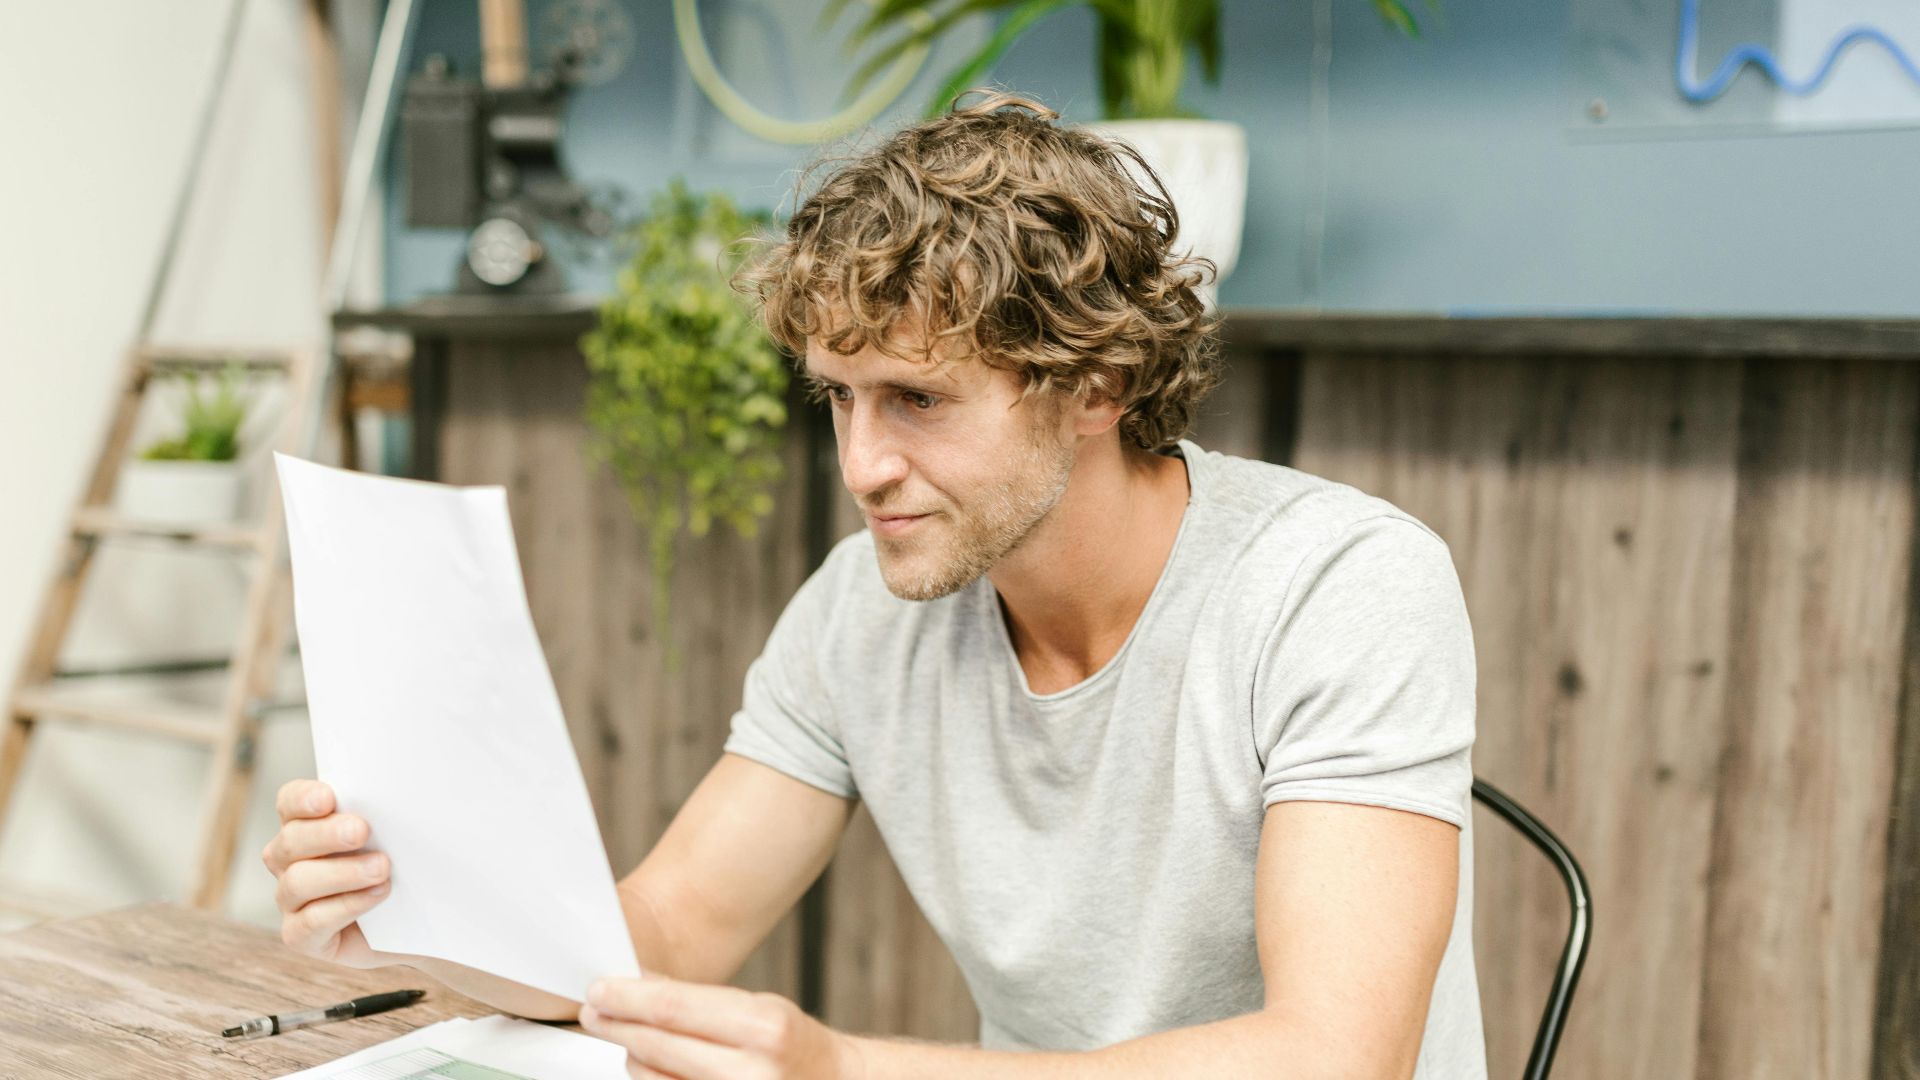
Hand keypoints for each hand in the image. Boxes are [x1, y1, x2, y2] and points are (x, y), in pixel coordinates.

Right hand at [261, 779, 399, 967]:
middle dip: (326, 834)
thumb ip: (385, 815)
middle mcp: (289, 861)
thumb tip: (403, 795)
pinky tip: (377, 894)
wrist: (416, 921)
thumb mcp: (396, 835)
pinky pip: (311, 922)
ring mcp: (291, 900)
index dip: (302, 798)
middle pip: (290, 841)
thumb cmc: (402, 867)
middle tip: (361, 831)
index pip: (289, 803)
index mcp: (306, 825)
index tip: (329, 798)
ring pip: (297, 882)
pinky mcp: (301, 936)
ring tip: (382, 868)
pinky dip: (346, 905)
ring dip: (342, 873)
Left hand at [579, 976, 861, 1079]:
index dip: (628, 998)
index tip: (601, 990)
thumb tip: (641, 987)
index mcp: (764, 1028)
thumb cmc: (794, 1044)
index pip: (674, 1008)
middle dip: (617, 1024)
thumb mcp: (759, 1007)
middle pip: (657, 1044)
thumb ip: (701, 1002)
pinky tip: (650, 1063)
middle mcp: (750, 1072)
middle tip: (594, 1010)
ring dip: (632, 1053)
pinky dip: (652, 1077)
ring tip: (630, 1036)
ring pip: (652, 1077)